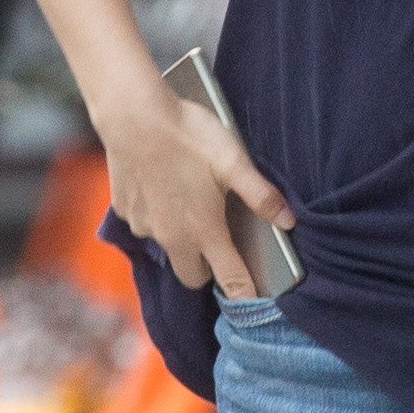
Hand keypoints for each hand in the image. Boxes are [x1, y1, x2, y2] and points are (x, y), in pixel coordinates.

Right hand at [106, 82, 293, 302]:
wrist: (133, 116)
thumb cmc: (188, 136)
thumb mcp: (233, 161)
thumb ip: (261, 195)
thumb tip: (289, 221)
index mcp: (204, 231)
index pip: (231, 280)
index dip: (244, 292)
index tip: (251, 296)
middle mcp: (173, 238)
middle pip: (193, 276)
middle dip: (207, 268)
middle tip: (218, 239)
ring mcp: (145, 227)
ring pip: (167, 248)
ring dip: (179, 237)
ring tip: (188, 200)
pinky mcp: (124, 212)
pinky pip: (145, 225)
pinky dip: (156, 215)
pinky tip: (162, 185)